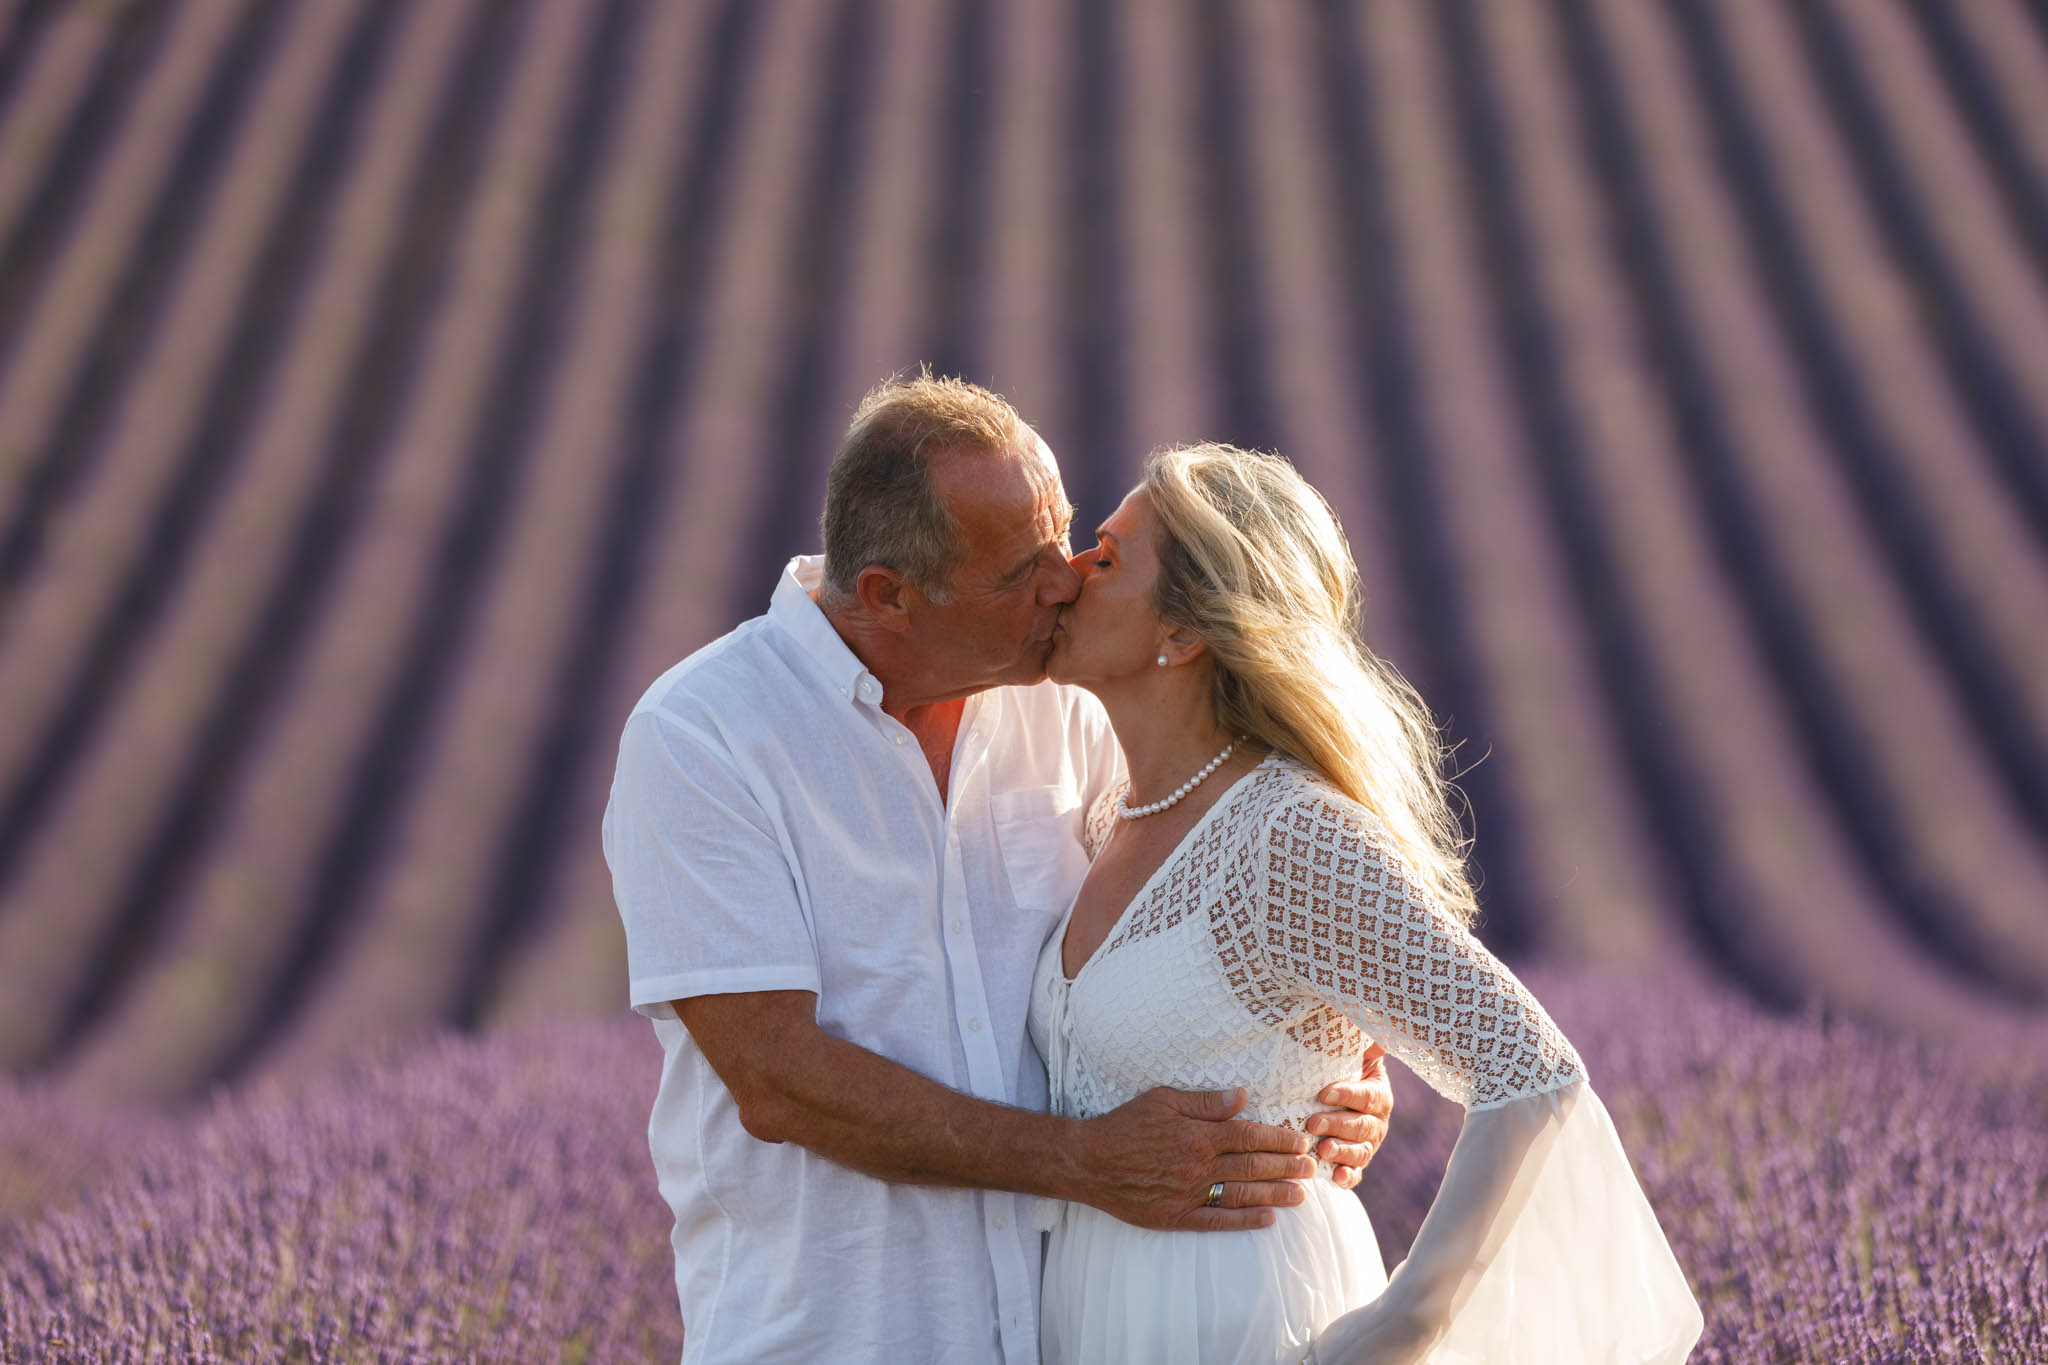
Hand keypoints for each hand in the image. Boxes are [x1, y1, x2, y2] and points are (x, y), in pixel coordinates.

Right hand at [1074, 1086, 1316, 1230]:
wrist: (1090, 1162)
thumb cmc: (1126, 1125)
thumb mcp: (1163, 1099)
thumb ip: (1205, 1101)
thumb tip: (1241, 1096)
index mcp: (1198, 1134)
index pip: (1248, 1135)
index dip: (1278, 1138)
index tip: (1300, 1140)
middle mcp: (1199, 1165)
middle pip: (1252, 1166)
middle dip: (1286, 1166)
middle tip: (1311, 1167)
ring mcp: (1190, 1194)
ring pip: (1242, 1194)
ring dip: (1275, 1194)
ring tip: (1301, 1195)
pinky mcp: (1178, 1216)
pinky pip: (1219, 1220)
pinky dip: (1245, 1220)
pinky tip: (1267, 1219)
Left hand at [1306, 1043, 1392, 1191]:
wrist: (1333, 1098)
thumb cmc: (1341, 1071)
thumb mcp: (1352, 1054)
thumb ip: (1364, 1043)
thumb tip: (1375, 1036)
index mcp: (1378, 1094)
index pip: (1365, 1095)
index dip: (1346, 1094)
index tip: (1323, 1094)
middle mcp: (1377, 1122)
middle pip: (1361, 1125)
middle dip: (1337, 1125)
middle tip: (1312, 1124)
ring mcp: (1368, 1145)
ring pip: (1360, 1151)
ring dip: (1341, 1152)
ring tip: (1321, 1149)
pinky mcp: (1356, 1164)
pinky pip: (1356, 1174)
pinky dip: (1348, 1177)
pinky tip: (1336, 1177)